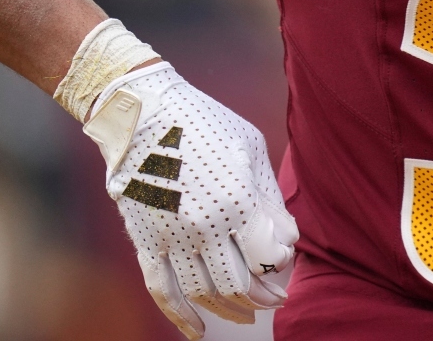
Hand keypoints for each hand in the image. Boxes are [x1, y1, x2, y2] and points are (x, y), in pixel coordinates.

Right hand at [82, 62, 297, 337]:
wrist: (143, 114)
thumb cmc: (207, 124)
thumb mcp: (252, 150)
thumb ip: (271, 200)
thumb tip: (289, 241)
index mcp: (236, 201)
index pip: (268, 257)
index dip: (280, 265)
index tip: (283, 261)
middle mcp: (204, 226)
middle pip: (238, 283)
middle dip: (262, 297)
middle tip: (276, 299)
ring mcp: (170, 238)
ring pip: (203, 293)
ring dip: (228, 311)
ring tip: (248, 316)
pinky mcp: (144, 242)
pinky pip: (161, 290)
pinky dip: (179, 316)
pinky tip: (197, 331)